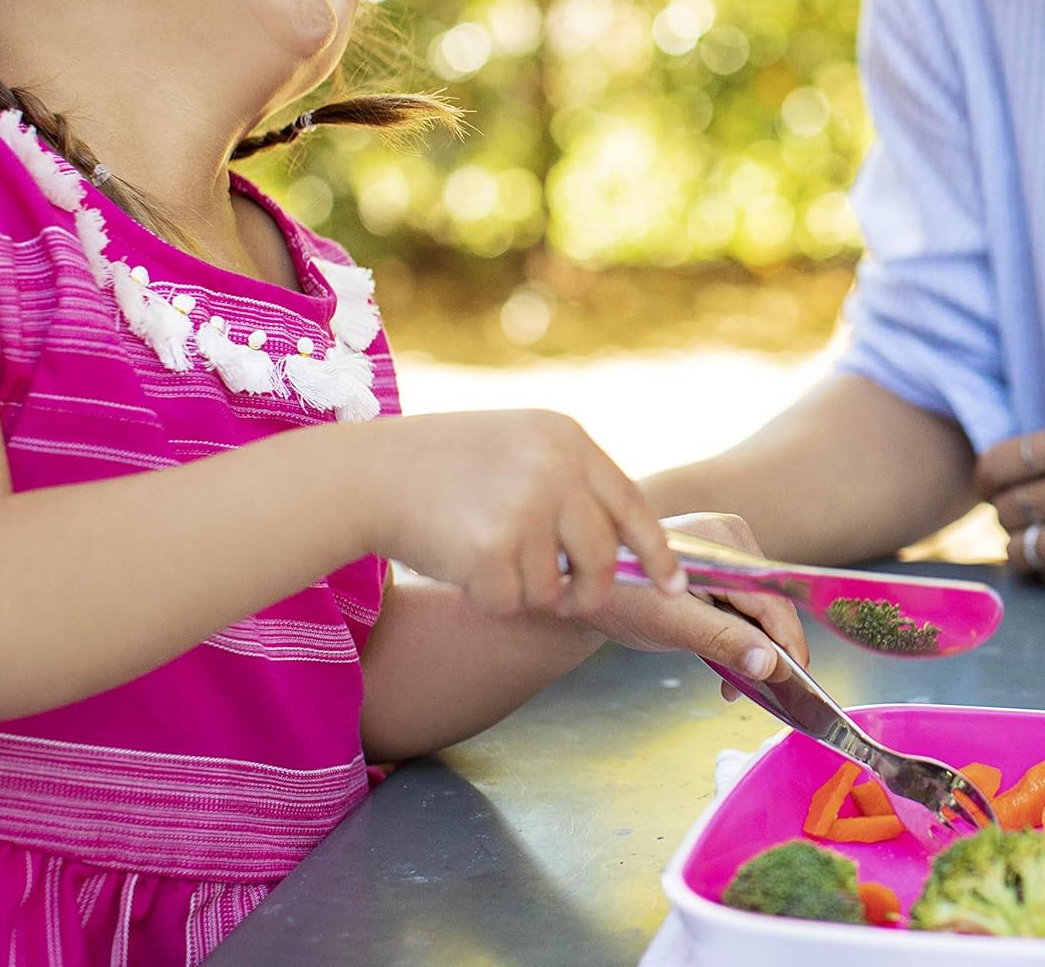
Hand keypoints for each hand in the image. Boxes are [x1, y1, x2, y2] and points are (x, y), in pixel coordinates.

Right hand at [365, 411, 683, 617]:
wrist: (370, 472)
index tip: (674, 584)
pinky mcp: (493, 551)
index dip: (656, 551)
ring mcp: (525, 509)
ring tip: (483, 550)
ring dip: (522, 588)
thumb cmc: (442, 464)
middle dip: (588, 589)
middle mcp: (555, 470)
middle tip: (565, 596)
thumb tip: (625, 551)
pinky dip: (488, 597)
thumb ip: (572, 486)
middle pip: (602, 558)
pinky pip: (512, 603)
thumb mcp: (519, 448)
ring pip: (554, 590)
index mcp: (568, 440)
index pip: (632, 504)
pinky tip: (459, 561)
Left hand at [575, 512, 809, 696]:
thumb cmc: (621, 598)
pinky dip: (736, 636)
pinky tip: (725, 665)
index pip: (772, 598)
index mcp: (723, 540)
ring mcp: (725, 550)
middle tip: (760, 692)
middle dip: (766, 650)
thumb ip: (722, 641)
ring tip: (731, 683)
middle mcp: (731, 537)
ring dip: (750, 648)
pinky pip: (742, 605)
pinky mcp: (718, 566)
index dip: (788, 643)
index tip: (797, 683)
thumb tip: (771, 664)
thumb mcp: (672, 625)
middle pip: (769, 603)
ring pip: (758, 608)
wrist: (584, 585)